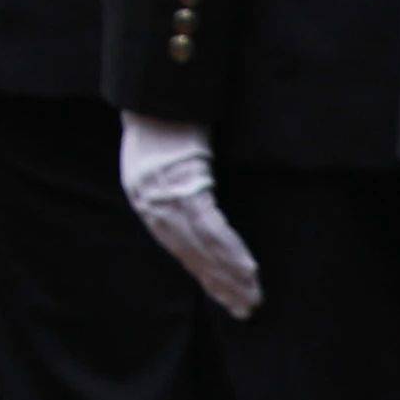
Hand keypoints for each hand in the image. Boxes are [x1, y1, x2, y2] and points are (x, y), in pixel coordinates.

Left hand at [117, 115, 261, 316]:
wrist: (154, 88)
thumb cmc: (162, 118)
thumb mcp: (158, 159)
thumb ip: (175, 184)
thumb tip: (198, 206)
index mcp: (146, 202)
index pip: (180, 250)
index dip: (204, 275)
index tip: (224, 297)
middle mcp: (152, 208)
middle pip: (192, 257)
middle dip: (220, 285)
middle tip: (245, 310)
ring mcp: (167, 199)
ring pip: (203, 250)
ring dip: (231, 276)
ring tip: (253, 298)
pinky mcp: (184, 186)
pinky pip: (211, 229)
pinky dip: (231, 251)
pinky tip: (249, 270)